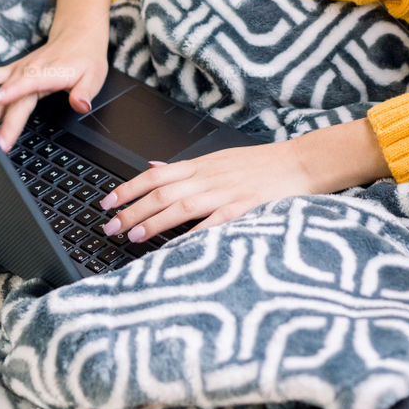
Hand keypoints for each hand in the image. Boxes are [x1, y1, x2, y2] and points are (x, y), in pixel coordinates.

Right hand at [0, 34, 108, 151]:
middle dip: (3, 120)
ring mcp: (19, 70)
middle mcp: (30, 70)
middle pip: (13, 97)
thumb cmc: (85, 58)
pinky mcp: (13, 70)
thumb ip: (85, 92)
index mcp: (49, 72)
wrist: (78, 36)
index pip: (29, 83)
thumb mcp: (95, 75)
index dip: (13, 92)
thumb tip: (80, 104)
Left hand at [97, 118, 391, 243]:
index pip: (155, 175)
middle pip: (161, 192)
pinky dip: (194, 235)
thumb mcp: (219, 159)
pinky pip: (215, 223)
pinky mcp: (246, 208)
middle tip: (108, 226)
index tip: (106, 202)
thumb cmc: (262, 165)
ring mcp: (227, 192)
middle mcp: (209, 177)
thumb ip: (186, 168)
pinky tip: (178, 249)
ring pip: (181, 205)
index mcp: (202, 165)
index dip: (127, 189)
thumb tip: (152, 167)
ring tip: (133, 236)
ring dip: (153, 221)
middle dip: (131, 210)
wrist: (302, 162)